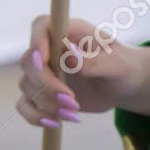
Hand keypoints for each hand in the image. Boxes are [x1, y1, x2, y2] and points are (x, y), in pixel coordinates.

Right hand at [15, 16, 149, 128]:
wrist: (124, 86)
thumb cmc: (123, 68)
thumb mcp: (116, 65)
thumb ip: (93, 61)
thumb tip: (69, 55)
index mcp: (68, 32)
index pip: (41, 26)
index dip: (37, 42)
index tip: (45, 62)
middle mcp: (51, 49)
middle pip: (29, 61)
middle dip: (47, 85)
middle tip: (73, 102)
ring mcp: (44, 71)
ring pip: (26, 85)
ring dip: (46, 103)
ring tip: (74, 113)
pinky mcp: (43, 93)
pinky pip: (25, 104)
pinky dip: (36, 116)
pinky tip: (56, 123)